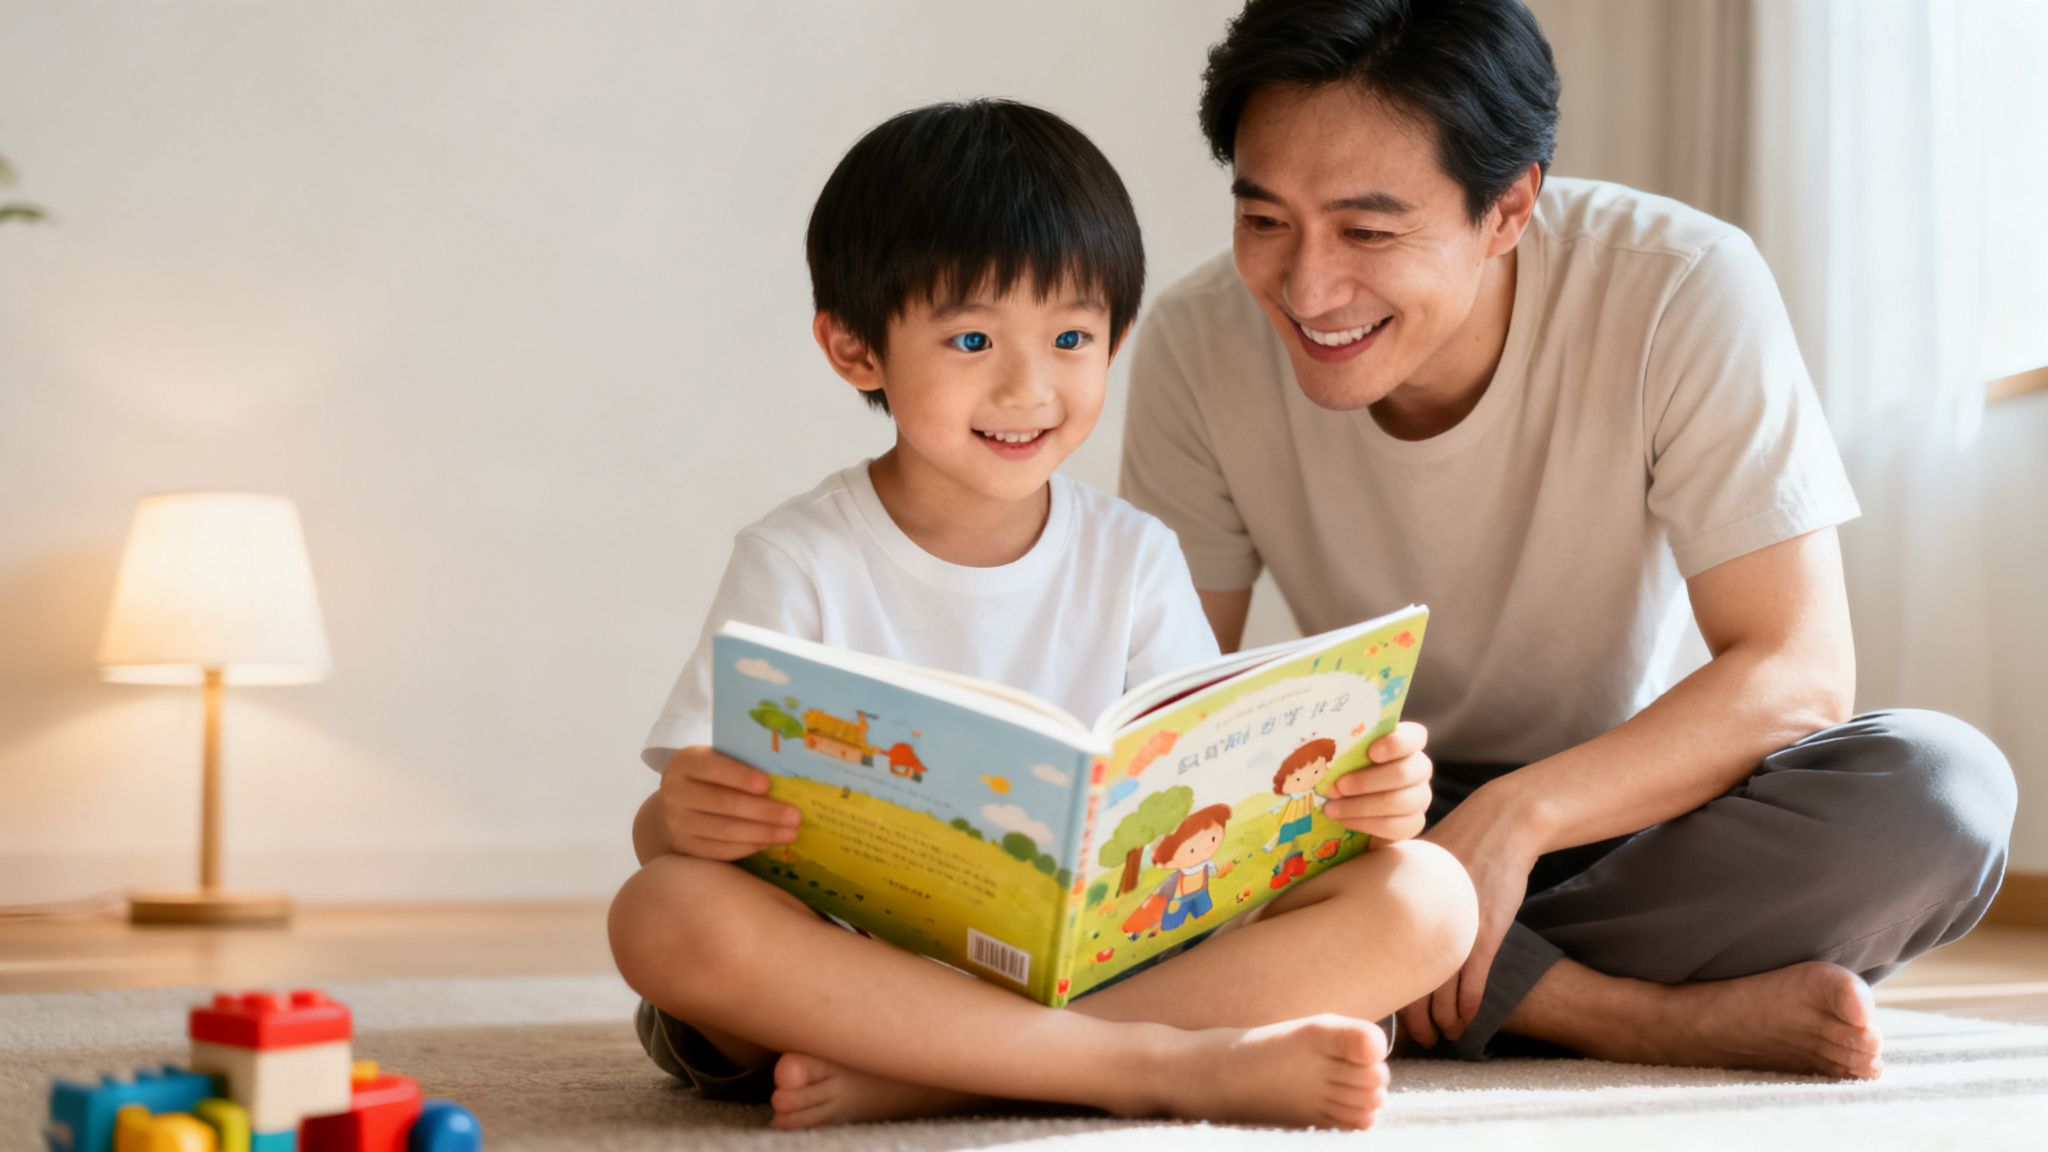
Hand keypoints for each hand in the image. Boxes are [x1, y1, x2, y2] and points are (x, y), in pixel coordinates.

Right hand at [660, 745, 799, 860]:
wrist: (674, 805)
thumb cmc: (708, 778)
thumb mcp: (716, 761)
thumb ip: (741, 764)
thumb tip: (785, 777)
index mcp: (684, 762)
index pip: (712, 767)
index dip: (740, 776)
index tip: (767, 784)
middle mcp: (674, 791)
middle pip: (722, 803)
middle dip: (762, 811)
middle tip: (794, 816)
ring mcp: (676, 822)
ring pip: (724, 830)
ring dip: (762, 833)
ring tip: (790, 833)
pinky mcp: (683, 846)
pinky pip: (719, 850)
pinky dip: (748, 847)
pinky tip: (769, 843)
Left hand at [1323, 721, 1431, 840]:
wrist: (1357, 802)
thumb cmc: (1350, 767)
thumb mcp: (1347, 754)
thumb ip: (1345, 749)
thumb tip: (1324, 750)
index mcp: (1407, 743)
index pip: (1415, 737)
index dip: (1396, 744)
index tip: (1371, 752)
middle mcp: (1419, 768)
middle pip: (1404, 773)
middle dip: (1366, 781)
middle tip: (1338, 786)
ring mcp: (1420, 796)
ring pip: (1399, 802)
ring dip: (1360, 806)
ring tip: (1331, 809)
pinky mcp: (1414, 822)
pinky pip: (1395, 826)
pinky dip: (1365, 824)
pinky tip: (1344, 821)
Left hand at [1399, 785, 1540, 1047]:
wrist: (1500, 824)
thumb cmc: (1454, 844)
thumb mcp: (1412, 862)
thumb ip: (1387, 888)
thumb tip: (1359, 912)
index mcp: (1394, 900)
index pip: (1375, 957)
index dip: (1379, 991)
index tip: (1379, 1012)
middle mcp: (1419, 919)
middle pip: (1408, 981)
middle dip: (1413, 1018)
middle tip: (1416, 1038)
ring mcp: (1453, 927)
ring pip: (1442, 990)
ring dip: (1442, 1020)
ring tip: (1442, 1036)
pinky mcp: (1485, 933)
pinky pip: (1473, 982)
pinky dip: (1467, 1007)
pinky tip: (1465, 1022)